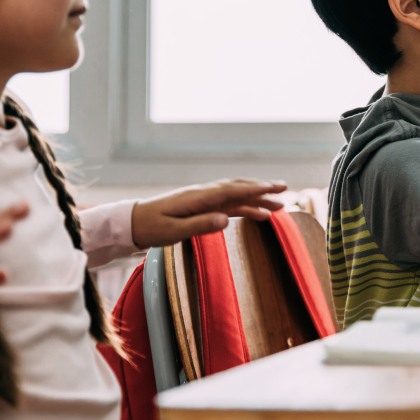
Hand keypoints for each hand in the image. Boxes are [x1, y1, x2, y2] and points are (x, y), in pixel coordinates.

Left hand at [131, 180, 286, 248]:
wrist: (134, 222)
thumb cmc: (152, 228)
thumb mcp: (174, 231)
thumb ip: (200, 225)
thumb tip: (226, 220)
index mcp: (198, 198)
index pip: (232, 190)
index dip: (255, 189)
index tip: (275, 188)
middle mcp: (204, 194)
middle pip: (239, 188)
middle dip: (262, 188)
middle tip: (286, 189)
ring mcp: (204, 199)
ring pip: (236, 195)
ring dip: (258, 197)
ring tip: (279, 204)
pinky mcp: (203, 206)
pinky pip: (229, 204)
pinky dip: (246, 205)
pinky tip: (258, 212)